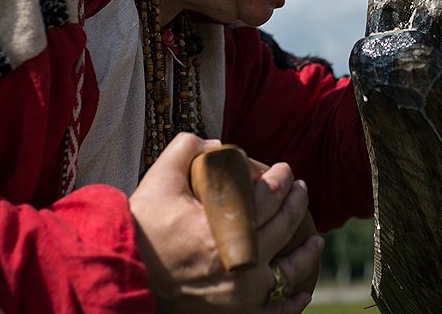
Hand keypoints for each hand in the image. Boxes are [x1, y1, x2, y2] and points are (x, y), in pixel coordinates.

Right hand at [130, 133, 321, 312]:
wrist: (125, 277)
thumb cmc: (143, 229)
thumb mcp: (159, 180)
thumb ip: (186, 150)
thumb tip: (217, 144)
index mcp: (226, 226)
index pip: (268, 195)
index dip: (281, 178)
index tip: (285, 169)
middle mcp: (242, 261)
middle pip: (284, 226)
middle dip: (296, 203)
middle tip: (300, 189)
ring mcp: (243, 293)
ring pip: (289, 269)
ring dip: (307, 251)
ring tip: (316, 239)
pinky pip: (276, 312)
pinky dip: (292, 302)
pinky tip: (304, 291)